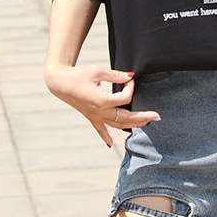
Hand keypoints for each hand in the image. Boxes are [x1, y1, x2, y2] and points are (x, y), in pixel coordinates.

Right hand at [44, 64, 160, 146]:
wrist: (59, 82)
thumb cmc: (78, 75)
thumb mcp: (98, 71)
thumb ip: (115, 75)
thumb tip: (130, 76)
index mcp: (101, 101)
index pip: (124, 98)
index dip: (130, 87)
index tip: (130, 78)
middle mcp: (99, 112)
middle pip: (125, 118)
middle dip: (143, 117)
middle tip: (157, 116)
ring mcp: (94, 116)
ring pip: (116, 125)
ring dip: (132, 125)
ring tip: (146, 123)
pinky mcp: (90, 116)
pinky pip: (99, 129)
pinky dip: (106, 136)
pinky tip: (111, 145)